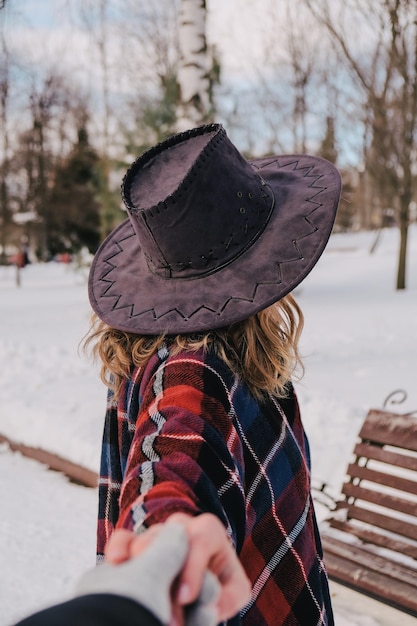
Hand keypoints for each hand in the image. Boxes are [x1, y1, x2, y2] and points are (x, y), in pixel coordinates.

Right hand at [105, 513, 250, 624]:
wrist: (196, 594)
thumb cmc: (219, 588)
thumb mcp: (232, 592)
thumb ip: (229, 597)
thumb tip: (211, 605)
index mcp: (209, 531)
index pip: (200, 538)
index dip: (192, 567)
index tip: (186, 598)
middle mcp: (181, 526)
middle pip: (170, 536)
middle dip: (164, 568)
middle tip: (160, 602)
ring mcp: (156, 534)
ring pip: (146, 539)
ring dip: (143, 567)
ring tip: (140, 593)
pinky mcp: (133, 544)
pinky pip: (123, 538)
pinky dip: (118, 547)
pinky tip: (116, 563)